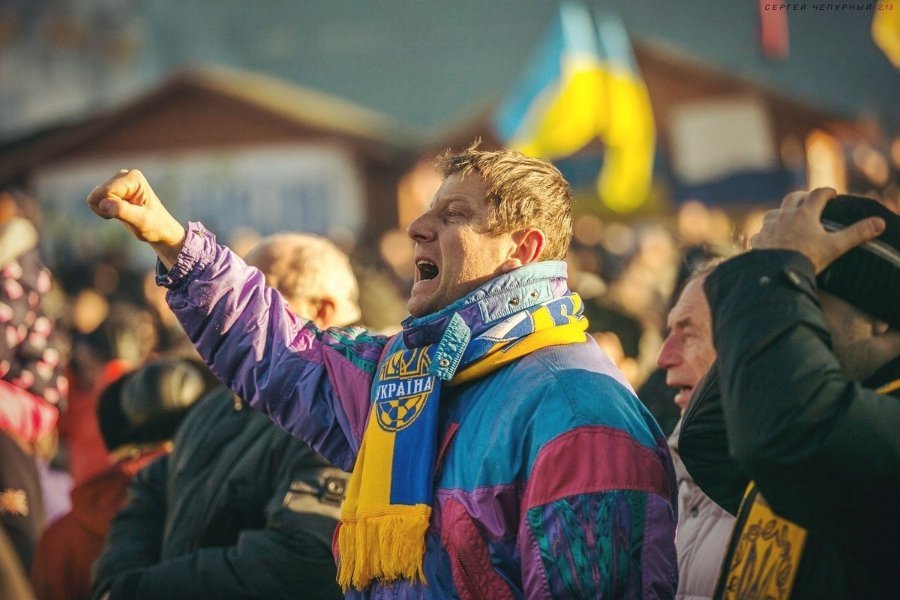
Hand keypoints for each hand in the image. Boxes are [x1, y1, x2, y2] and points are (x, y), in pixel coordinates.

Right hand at [87, 169, 185, 268]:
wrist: (161, 229)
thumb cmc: (154, 226)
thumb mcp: (140, 221)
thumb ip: (122, 211)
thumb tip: (103, 202)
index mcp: (133, 178)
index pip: (106, 192)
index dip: (112, 207)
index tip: (130, 213)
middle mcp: (124, 175)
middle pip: (98, 193)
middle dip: (108, 208)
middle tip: (128, 215)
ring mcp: (117, 181)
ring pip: (94, 198)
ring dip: (106, 210)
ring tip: (125, 213)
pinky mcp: (112, 188)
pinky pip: (94, 200)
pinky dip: (104, 210)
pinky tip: (120, 211)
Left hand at [751, 187, 885, 272]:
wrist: (775, 273)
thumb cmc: (806, 259)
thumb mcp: (834, 247)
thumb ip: (856, 234)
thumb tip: (880, 223)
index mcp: (804, 214)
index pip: (818, 195)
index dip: (826, 192)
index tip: (832, 193)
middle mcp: (784, 216)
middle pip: (793, 198)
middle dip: (802, 196)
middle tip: (808, 199)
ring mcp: (768, 227)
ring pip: (774, 213)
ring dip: (781, 213)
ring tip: (786, 217)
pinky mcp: (757, 241)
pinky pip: (760, 232)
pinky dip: (766, 233)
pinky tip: (768, 238)